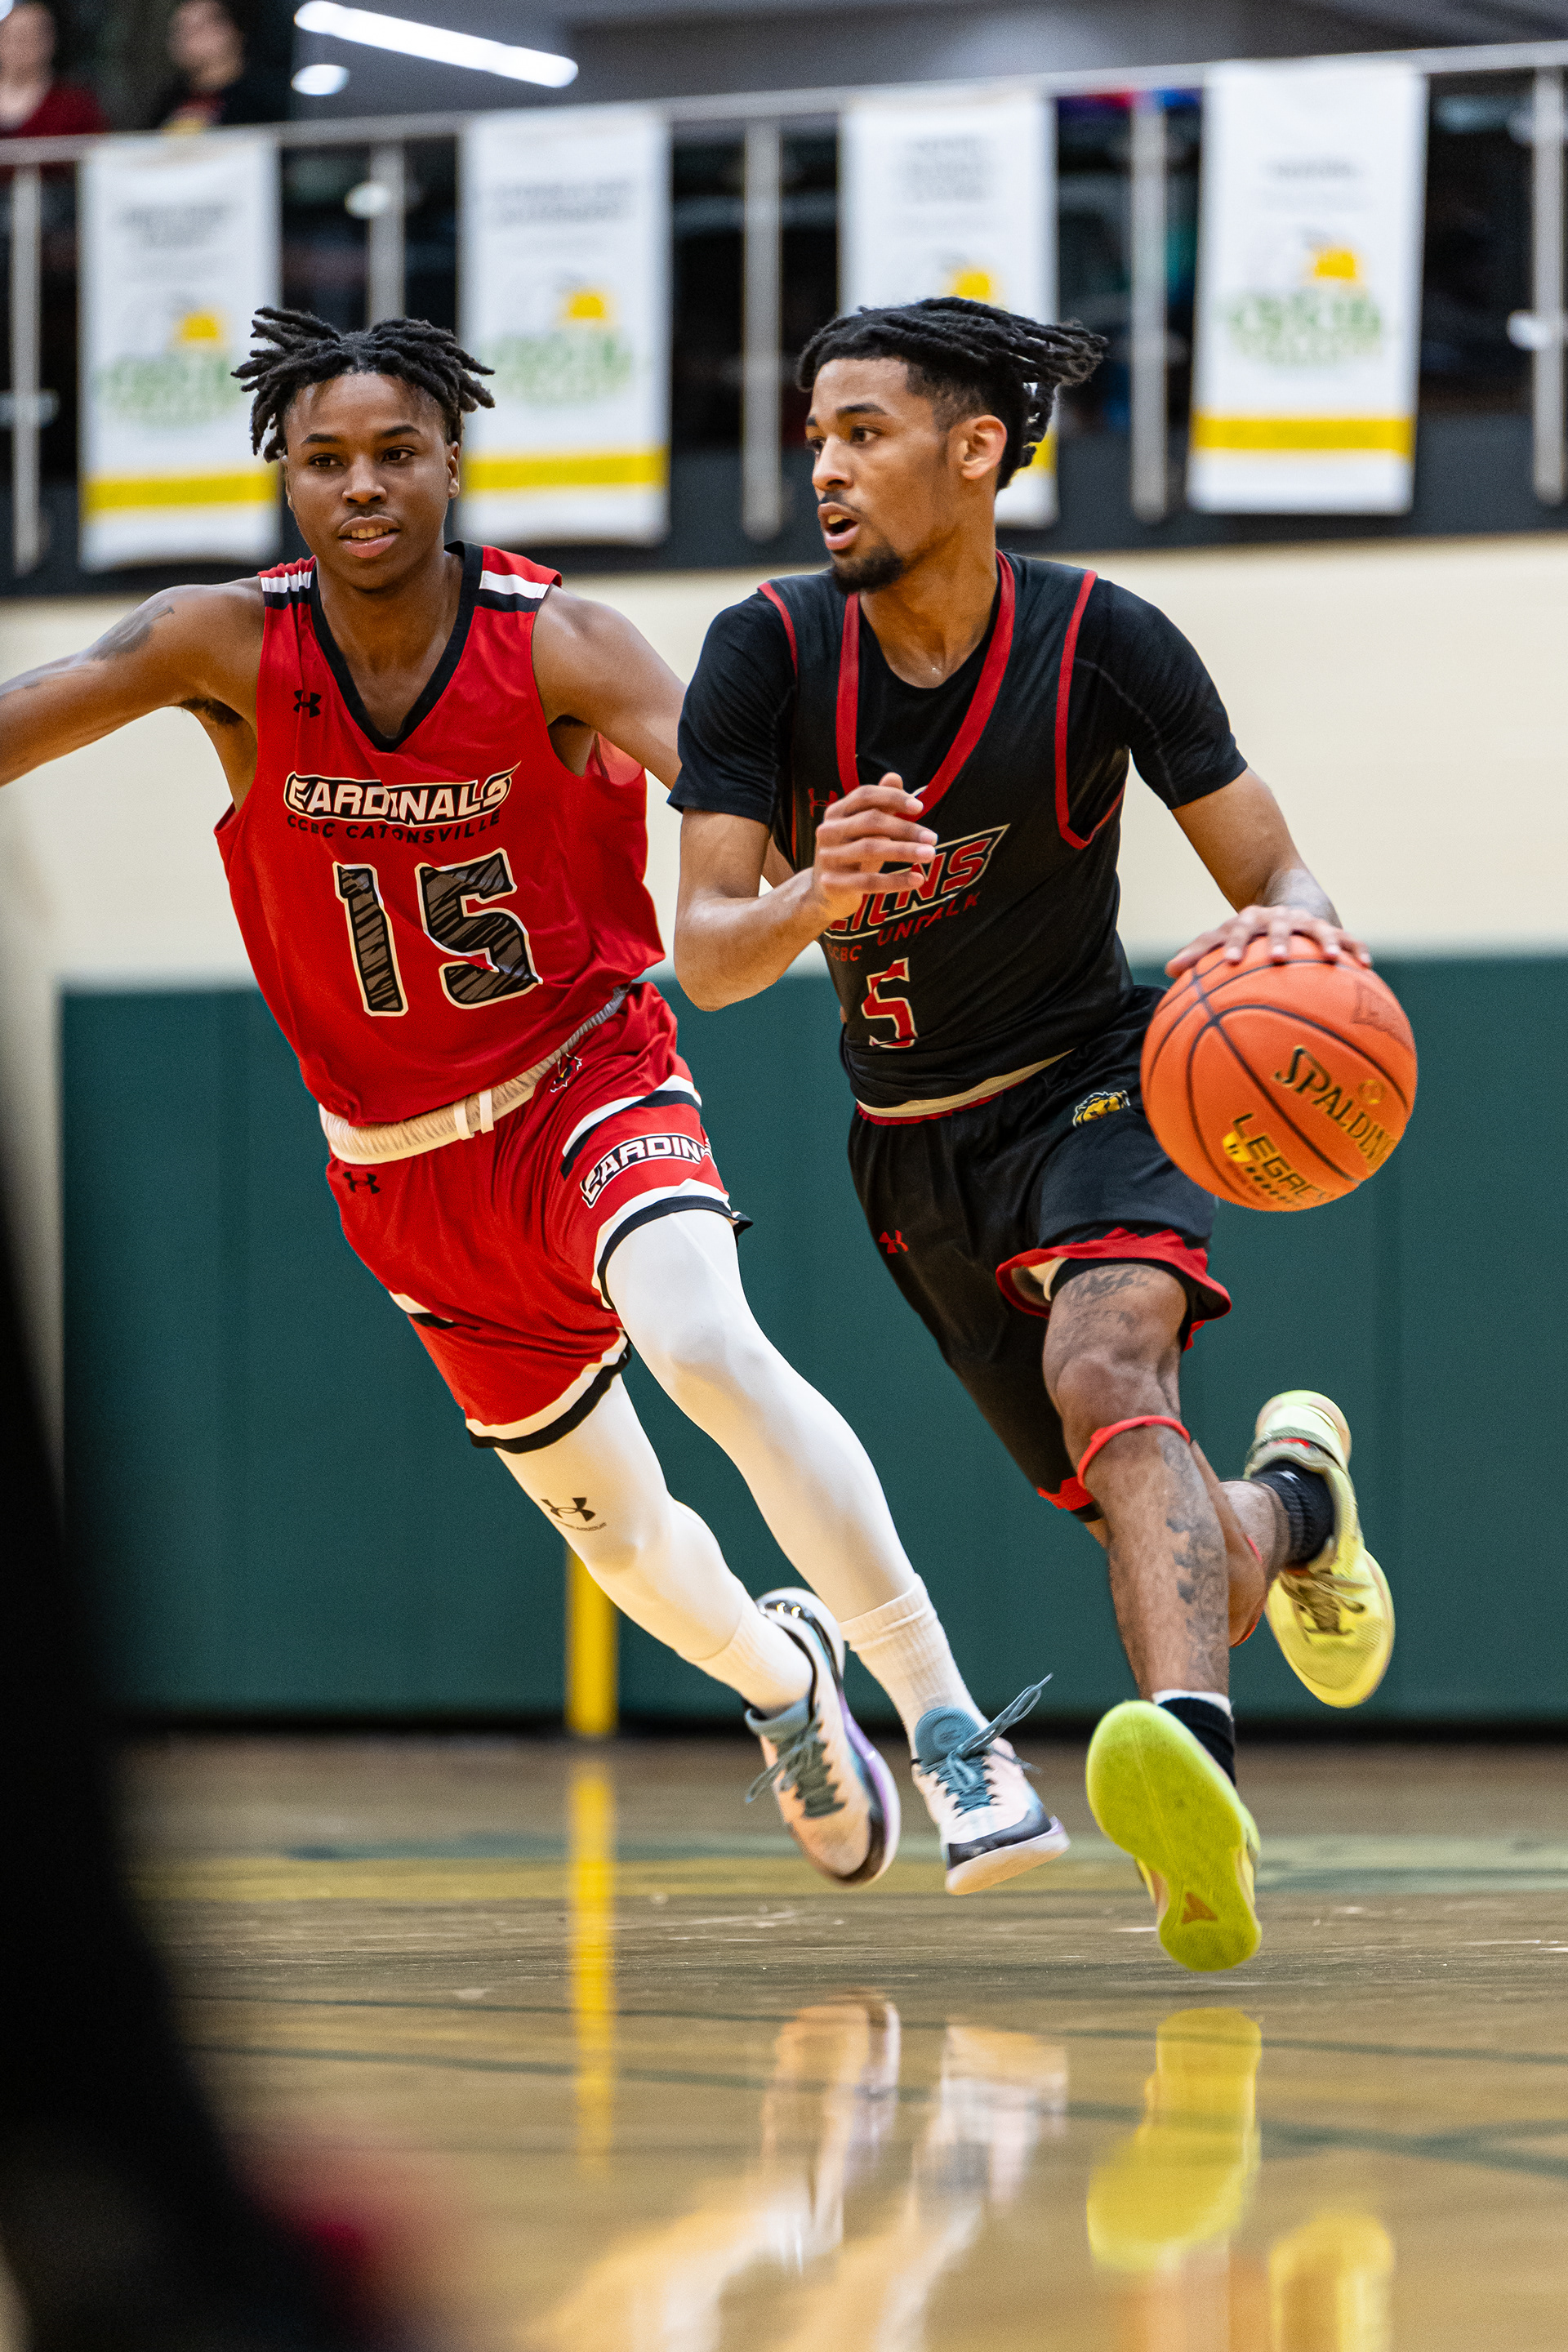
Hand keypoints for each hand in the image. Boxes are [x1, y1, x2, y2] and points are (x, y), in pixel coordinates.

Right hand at [804, 774, 935, 927]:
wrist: (825, 894)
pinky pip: (869, 881)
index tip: (919, 807)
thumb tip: (894, 776)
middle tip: (933, 838)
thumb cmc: (853, 855)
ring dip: (904, 851)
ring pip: (871, 849)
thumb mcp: (866, 830)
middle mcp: (828, 831)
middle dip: (905, 828)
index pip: (865, 795)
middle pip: (870, 821)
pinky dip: (896, 880)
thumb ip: (880, 804)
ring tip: (930, 854)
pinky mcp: (833, 883)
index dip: (892, 797)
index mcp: (836, 812)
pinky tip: (918, 879)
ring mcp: (828, 857)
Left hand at [1165, 903, 1372, 976]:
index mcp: (1247, 923)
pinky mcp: (1329, 929)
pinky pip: (1346, 939)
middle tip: (1279, 958)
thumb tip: (1169, 973)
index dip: (1232, 944)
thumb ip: (1199, 955)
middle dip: (1278, 940)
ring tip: (1333, 958)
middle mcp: (1276, 919)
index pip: (1234, 932)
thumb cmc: (1248, 935)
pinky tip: (1367, 965)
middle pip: (1277, 927)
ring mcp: (1304, 923)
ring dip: (1325, 942)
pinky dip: (1356, 949)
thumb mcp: (1224, 941)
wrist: (1286, 898)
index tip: (1230, 962)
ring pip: (1315, 930)